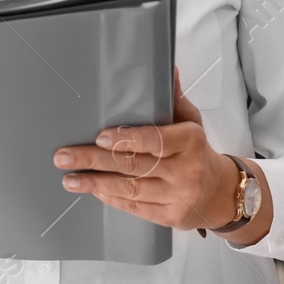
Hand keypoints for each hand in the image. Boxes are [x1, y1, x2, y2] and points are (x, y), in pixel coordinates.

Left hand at [53, 68, 268, 238]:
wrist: (220, 192)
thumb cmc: (198, 151)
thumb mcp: (191, 121)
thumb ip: (173, 97)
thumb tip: (167, 67)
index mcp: (191, 141)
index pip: (156, 140)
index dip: (127, 140)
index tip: (99, 138)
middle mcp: (186, 170)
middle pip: (134, 165)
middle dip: (94, 161)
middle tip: (64, 157)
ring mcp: (178, 196)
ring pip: (130, 189)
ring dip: (95, 183)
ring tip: (69, 179)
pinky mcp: (170, 217)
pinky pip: (135, 207)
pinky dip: (111, 198)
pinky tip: (93, 191)